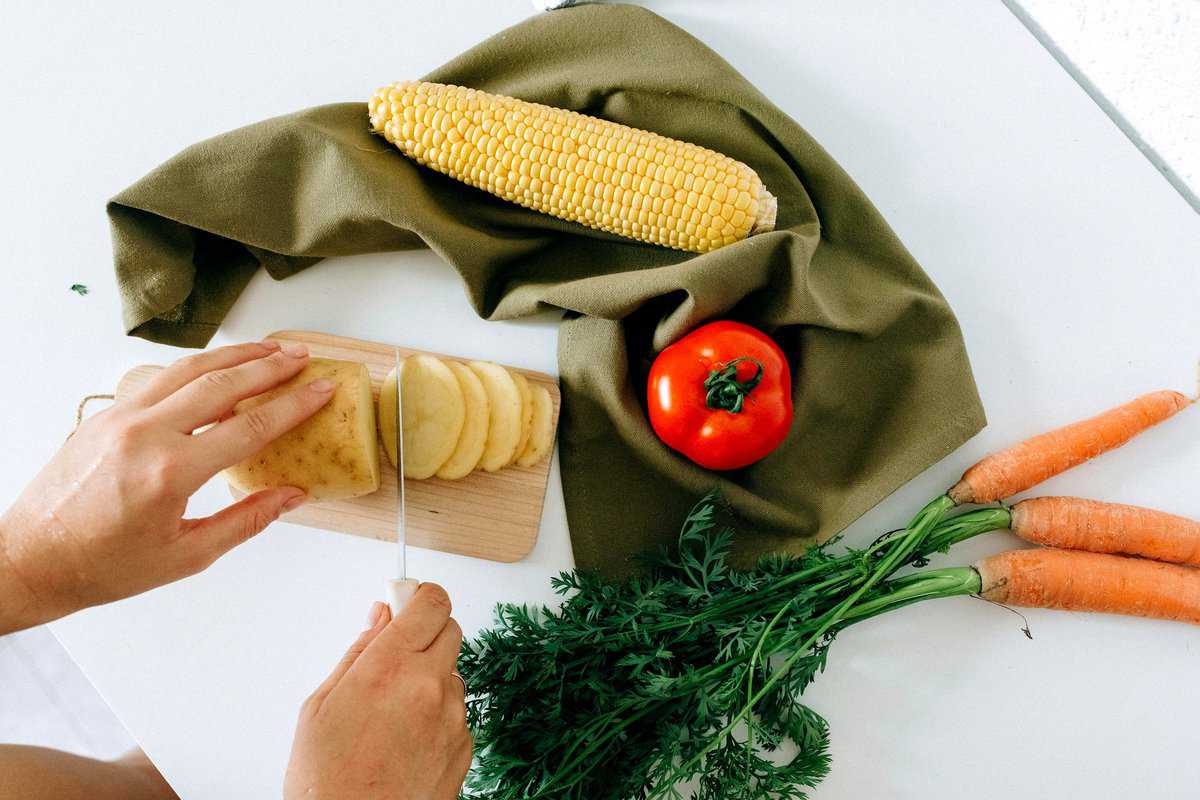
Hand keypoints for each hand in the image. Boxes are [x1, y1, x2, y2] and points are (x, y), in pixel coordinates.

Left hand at [0, 341, 333, 632]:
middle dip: (269, 367)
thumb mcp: (186, 555)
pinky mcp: (105, 415)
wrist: (32, 559)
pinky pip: (158, 379)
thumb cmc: (103, 565)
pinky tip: (216, 368)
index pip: (249, 426)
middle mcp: (144, 435)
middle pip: (222, 384)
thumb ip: (245, 521)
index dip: (293, 406)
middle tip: (302, 358)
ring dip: (234, 355)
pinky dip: (195, 368)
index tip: (321, 390)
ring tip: (268, 350)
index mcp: (170, 473)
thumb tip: (291, 496)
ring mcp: (120, 418)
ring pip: (188, 369)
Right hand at [284, 585, 471, 799]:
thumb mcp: (320, 705)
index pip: (430, 602)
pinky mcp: (464, 746)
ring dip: (431, 677)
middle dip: (426, 633)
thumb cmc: (326, 782)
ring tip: (392, 712)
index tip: (408, 598)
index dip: (420, 595)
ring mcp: (452, 718)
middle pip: (450, 629)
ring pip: (452, 673)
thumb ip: (358, 652)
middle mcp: (429, 687)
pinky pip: (457, 712)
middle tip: (395, 654)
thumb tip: (380, 616)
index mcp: (389, 668)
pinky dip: (438, 714)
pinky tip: (406, 738)